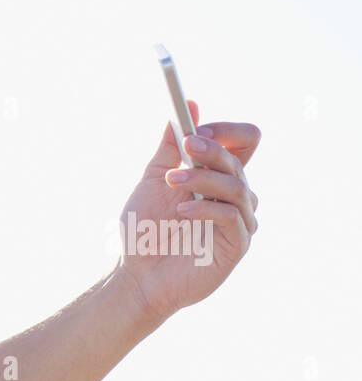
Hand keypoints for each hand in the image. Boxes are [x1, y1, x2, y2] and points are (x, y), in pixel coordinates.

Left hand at [116, 99, 260, 323]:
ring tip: (172, 180)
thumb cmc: (144, 231)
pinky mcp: (237, 245)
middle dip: (211, 148)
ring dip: (202, 177)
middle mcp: (234, 196)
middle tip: (186, 144)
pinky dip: (206, 207)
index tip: (194, 127)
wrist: (136, 276)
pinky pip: (232, 216)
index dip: (224, 131)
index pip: (243, 141)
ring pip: (237, 185)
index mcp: (217, 177)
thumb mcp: (153, 180)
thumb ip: (169, 146)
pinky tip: (182, 210)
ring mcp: (239, 220)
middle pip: (240, 158)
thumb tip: (189, 104)